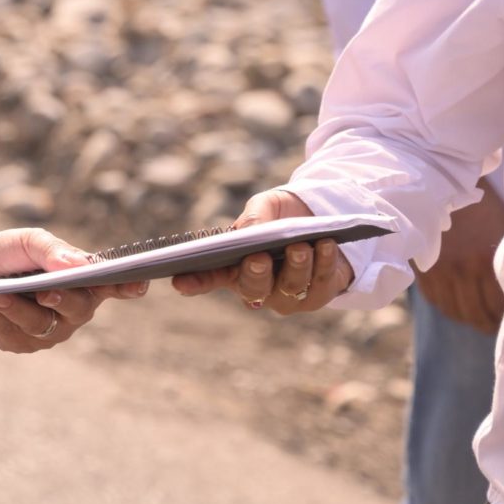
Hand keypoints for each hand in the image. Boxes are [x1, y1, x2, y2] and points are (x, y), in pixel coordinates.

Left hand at [0, 227, 145, 351]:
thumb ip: (50, 250)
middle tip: (43, 292)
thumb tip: (77, 265)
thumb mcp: (26, 241)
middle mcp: (74, 310)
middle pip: (77, 310)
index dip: (127, 287)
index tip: (138, 284)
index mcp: (84, 281)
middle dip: (59, 301)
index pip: (113, 285)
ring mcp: (50, 331)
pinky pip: (12, 336)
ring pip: (40, 326)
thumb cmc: (7, 253)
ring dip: (14, 308)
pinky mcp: (21, 343)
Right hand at [170, 188, 351, 314]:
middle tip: (258, 257)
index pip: (209, 277)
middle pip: (252, 289)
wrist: (321, 220)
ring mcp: (287, 296)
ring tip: (301, 245)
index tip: (179, 282)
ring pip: (290, 288)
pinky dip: (323, 263)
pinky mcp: (318, 296)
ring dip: (296, 267)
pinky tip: (325, 245)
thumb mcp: (265, 207)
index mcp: (233, 267)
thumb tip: (249, 234)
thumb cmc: (281, 215)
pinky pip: (321, 285)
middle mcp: (257, 287)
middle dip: (255, 274)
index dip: (195, 282)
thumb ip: (255, 218)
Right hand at [415, 177, 503, 332]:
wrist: (442, 183)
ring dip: (469, 318)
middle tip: (496, 325)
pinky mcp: (423, 269)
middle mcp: (462, 269)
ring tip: (479, 318)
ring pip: (456, 312)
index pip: (500, 307)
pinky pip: (437, 302)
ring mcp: (440, 271)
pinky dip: (449, 308)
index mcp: (486, 261)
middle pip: (477, 315)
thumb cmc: (482, 208)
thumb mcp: (503, 233)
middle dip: (489, 323)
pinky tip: (459, 306)